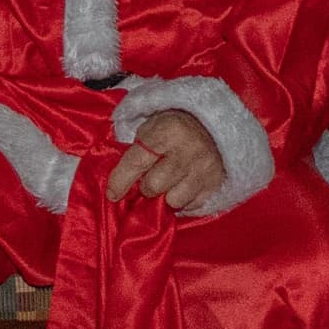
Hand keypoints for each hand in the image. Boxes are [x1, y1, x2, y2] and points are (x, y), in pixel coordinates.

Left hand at [104, 108, 227, 212]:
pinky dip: (184, 200)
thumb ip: (136, 153)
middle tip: (150, 179)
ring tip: (169, 184)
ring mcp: (204, 168)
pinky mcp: (216, 183)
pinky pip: (192, 205)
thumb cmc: (173, 127)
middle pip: (154, 186)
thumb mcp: (151, 128)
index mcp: (167, 131)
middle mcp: (187, 150)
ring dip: (166, 195)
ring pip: (173, 200)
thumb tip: (120, 186)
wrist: (211, 123)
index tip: (112, 193)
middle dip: (147, 186)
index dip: (121, 180)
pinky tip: (184, 186)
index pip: (137, 162)